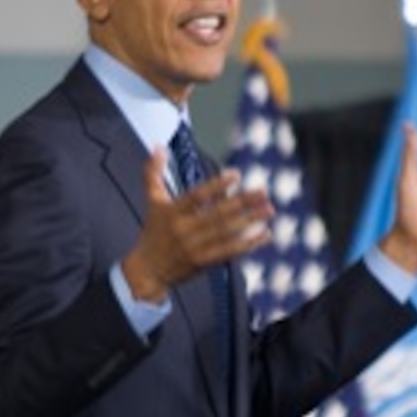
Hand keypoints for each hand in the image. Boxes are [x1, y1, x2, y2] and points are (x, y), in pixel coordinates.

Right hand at [120, 149, 274, 302]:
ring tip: (269, 209)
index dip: (216, 186)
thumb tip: (158, 146)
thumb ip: (153, 172)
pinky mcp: (202, 262)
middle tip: (263, 191)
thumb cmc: (153, 230)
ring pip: (226, 233)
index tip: (236, 174)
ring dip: (250, 221)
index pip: (196, 196)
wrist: (147, 270)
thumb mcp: (152, 201)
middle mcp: (183, 229)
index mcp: (172, 212)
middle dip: (242, 203)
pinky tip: (266, 234)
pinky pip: (229, 251)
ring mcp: (194, 247)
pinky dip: (248, 244)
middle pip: (216, 215)